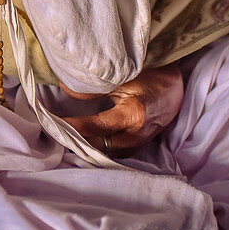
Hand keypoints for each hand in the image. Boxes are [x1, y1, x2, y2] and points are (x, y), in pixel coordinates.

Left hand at [61, 65, 183, 155]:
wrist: (176, 90)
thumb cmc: (152, 79)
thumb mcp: (125, 78)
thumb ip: (97, 88)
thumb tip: (66, 89)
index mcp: (133, 115)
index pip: (97, 126)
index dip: (75, 126)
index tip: (54, 123)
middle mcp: (135, 136)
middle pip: (97, 144)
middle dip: (75, 138)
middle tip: (52, 129)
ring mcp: (136, 145)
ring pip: (102, 150)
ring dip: (83, 144)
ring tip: (61, 134)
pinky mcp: (135, 148)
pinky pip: (110, 151)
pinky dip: (95, 145)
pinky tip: (80, 138)